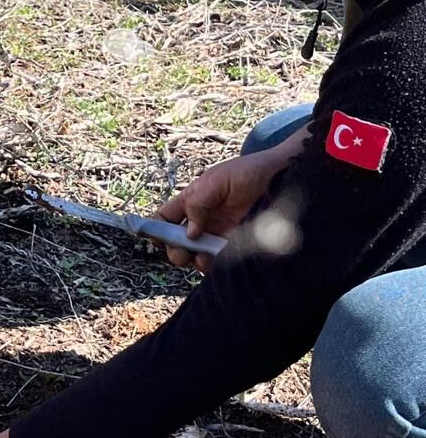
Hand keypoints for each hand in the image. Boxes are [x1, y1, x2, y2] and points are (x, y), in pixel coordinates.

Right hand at [154, 138, 302, 271]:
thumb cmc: (249, 172)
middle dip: (174, 250)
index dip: (154, 229)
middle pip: (175, 243)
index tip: (155, 238)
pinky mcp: (235, 246)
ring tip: (201, 256)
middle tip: (182, 251)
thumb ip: (198, 203)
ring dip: (193, 259)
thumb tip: (189, 233)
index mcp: (191, 201)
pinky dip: (213, 265)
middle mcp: (201, 221)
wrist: (283, 178)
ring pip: (194, 256)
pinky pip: (217, 261)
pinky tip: (216, 260)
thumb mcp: (217, 180)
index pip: (163, 218)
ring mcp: (217, 235)